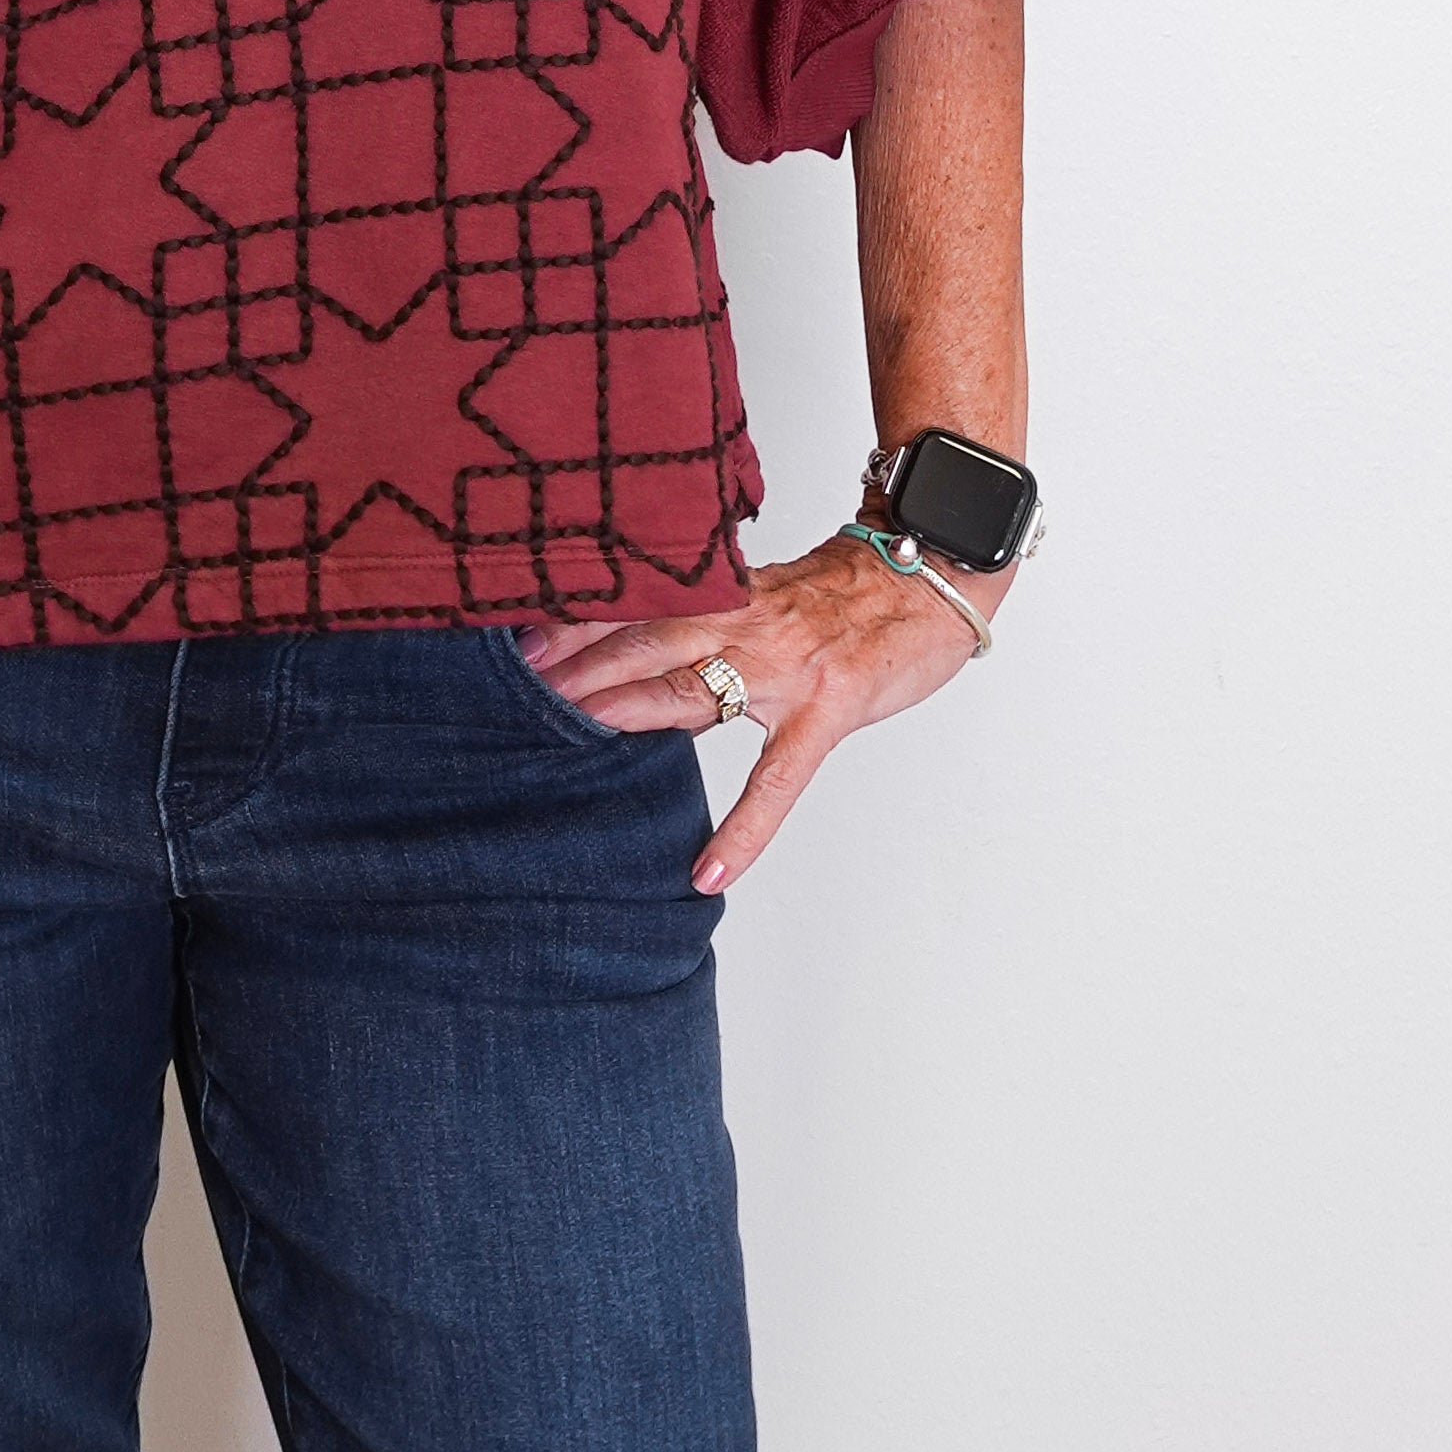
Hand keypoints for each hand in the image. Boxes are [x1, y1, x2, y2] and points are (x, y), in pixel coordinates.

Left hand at [516, 530, 996, 892]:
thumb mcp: (770, 599)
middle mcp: (747, 623)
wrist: (934, 580)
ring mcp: (787, 669)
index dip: (578, 620)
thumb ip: (709, 633)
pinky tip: (708, 871)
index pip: (641, 605)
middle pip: (648, 639)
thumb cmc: (851, 596)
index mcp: (730, 594)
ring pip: (694, 689)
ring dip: (627, 711)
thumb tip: (645, 667)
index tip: (517, 632)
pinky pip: (778, 779)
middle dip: (579, 662)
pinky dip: (745, 829)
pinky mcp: (827, 713)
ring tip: (568, 739)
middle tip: (517, 683)